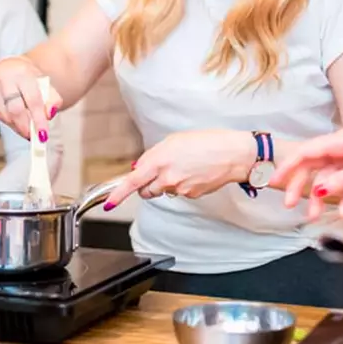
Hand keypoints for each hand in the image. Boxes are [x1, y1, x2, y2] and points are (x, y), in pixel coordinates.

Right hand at [0, 55, 61, 139]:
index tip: (43, 134)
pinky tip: (16, 119)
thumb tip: (49, 115)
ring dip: (18, 126)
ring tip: (27, 127)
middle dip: (26, 127)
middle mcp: (3, 79)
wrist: (7, 68)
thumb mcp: (45, 83)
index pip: (32, 99)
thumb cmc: (28, 77)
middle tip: (34, 136)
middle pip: (15, 110)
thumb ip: (53, 99)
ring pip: (6, 116)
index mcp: (22, 72)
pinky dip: (10, 122)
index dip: (38, 119)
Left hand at [104, 130, 253, 207]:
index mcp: (160, 160)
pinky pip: (179, 192)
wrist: (234, 154)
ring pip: (163, 191)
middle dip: (147, 184)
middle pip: (145, 191)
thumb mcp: (175, 140)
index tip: (108, 203)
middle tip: (160, 170)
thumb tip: (140, 167)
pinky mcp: (191, 195)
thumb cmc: (208, 141)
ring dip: (167, 183)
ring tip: (184, 166)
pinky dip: (183, 184)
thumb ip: (154, 154)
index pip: (132, 181)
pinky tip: (194, 172)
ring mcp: (179, 189)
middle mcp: (167, 177)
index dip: (117, 194)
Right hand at [271, 126, 342, 209]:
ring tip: (314, 216)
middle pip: (314, 166)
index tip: (275, 181)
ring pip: (330, 178)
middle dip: (301, 185)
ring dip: (322, 197)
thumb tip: (319, 189)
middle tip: (289, 204)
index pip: (307, 152)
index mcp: (342, 140)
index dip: (289, 166)